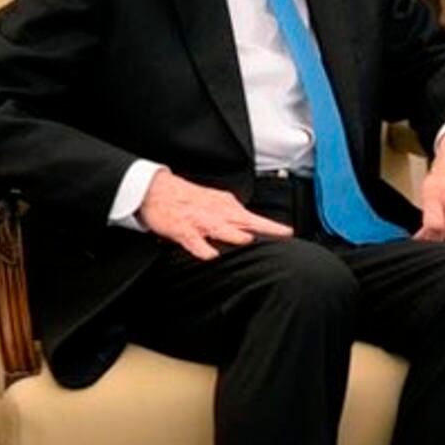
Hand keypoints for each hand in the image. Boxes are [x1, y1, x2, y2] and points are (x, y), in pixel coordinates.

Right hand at [138, 169, 291, 260]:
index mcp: (226, 206)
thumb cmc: (187, 198)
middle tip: (282, 234)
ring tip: (248, 240)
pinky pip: (193, 241)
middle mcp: (216, 213)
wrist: (156, 189)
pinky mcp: (182, 230)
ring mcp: (200, 221)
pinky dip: (202, 248)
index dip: (272, 226)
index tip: (288, 233)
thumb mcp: (216, 201)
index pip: (253, 217)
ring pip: (220, 229)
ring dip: (234, 234)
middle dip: (264, 228)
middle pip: (244, 221)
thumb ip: (234, 214)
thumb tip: (251, 227)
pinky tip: (211, 255)